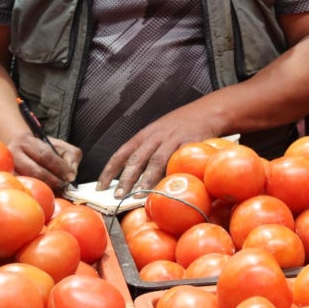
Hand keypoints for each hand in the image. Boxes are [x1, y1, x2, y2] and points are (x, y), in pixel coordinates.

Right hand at [8, 132, 81, 190]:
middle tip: (65, 184)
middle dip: (54, 180)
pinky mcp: (9, 181)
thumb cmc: (43, 149)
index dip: (60, 167)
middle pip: (36, 171)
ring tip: (58, 187)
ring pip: (30, 182)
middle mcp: (13, 153)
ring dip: (47, 187)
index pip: (45, 155)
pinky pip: (25, 189)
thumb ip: (70, 156)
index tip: (71, 176)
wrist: (22, 151)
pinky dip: (38, 192)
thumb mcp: (59, 146)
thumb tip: (72, 174)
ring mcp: (8, 169)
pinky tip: (47, 191)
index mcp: (26, 140)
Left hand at [98, 109, 220, 196]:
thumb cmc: (181, 125)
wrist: (208, 111)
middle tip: (117, 196)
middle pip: (136, 159)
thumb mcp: (159, 133)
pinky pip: (178, 161)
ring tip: (139, 195)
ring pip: (155, 161)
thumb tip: (133, 177)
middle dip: (125, 179)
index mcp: (145, 135)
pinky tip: (167, 186)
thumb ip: (148, 151)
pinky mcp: (189, 144)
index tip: (100, 186)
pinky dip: (171, 175)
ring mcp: (172, 140)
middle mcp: (155, 137)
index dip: (109, 170)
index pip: (122, 153)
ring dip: (146, 180)